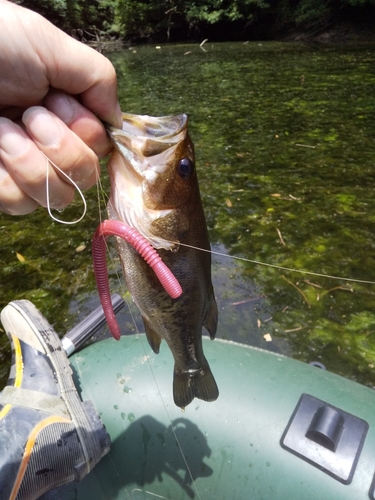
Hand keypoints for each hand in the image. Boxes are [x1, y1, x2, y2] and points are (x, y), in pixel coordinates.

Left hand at [0, 0, 121, 214]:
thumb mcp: (50, 47)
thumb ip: (97, 80)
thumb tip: (117, 121)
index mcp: (64, 114)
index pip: (101, 149)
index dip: (88, 134)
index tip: (58, 103)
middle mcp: (48, 146)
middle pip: (85, 179)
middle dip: (64, 148)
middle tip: (32, 115)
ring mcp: (21, 170)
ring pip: (58, 197)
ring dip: (35, 161)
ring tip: (4, 128)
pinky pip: (22, 203)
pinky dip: (11, 173)